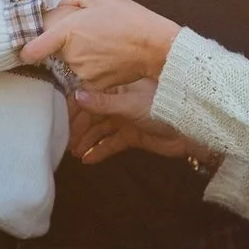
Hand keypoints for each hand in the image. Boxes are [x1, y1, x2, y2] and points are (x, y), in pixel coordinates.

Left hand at [21, 0, 181, 89]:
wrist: (155, 46)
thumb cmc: (129, 19)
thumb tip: (63, 6)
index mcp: (68, 31)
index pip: (33, 48)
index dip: (27, 49)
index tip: (26, 49)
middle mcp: (71, 54)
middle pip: (59, 50)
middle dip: (68, 42)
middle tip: (91, 32)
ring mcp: (82, 72)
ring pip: (74, 62)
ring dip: (83, 54)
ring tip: (106, 43)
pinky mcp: (94, 84)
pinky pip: (87, 74)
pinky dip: (95, 66)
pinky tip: (111, 56)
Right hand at [67, 81, 191, 162]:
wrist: (190, 128)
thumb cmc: (162, 107)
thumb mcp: (130, 104)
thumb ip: (103, 103)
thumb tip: (76, 96)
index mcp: (118, 87)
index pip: (90, 96)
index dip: (74, 107)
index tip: (58, 117)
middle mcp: (119, 102)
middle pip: (93, 115)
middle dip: (78, 128)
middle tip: (63, 141)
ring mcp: (125, 119)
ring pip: (100, 130)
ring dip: (87, 141)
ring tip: (73, 153)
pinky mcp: (132, 136)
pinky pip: (112, 143)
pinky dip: (101, 150)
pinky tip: (88, 160)